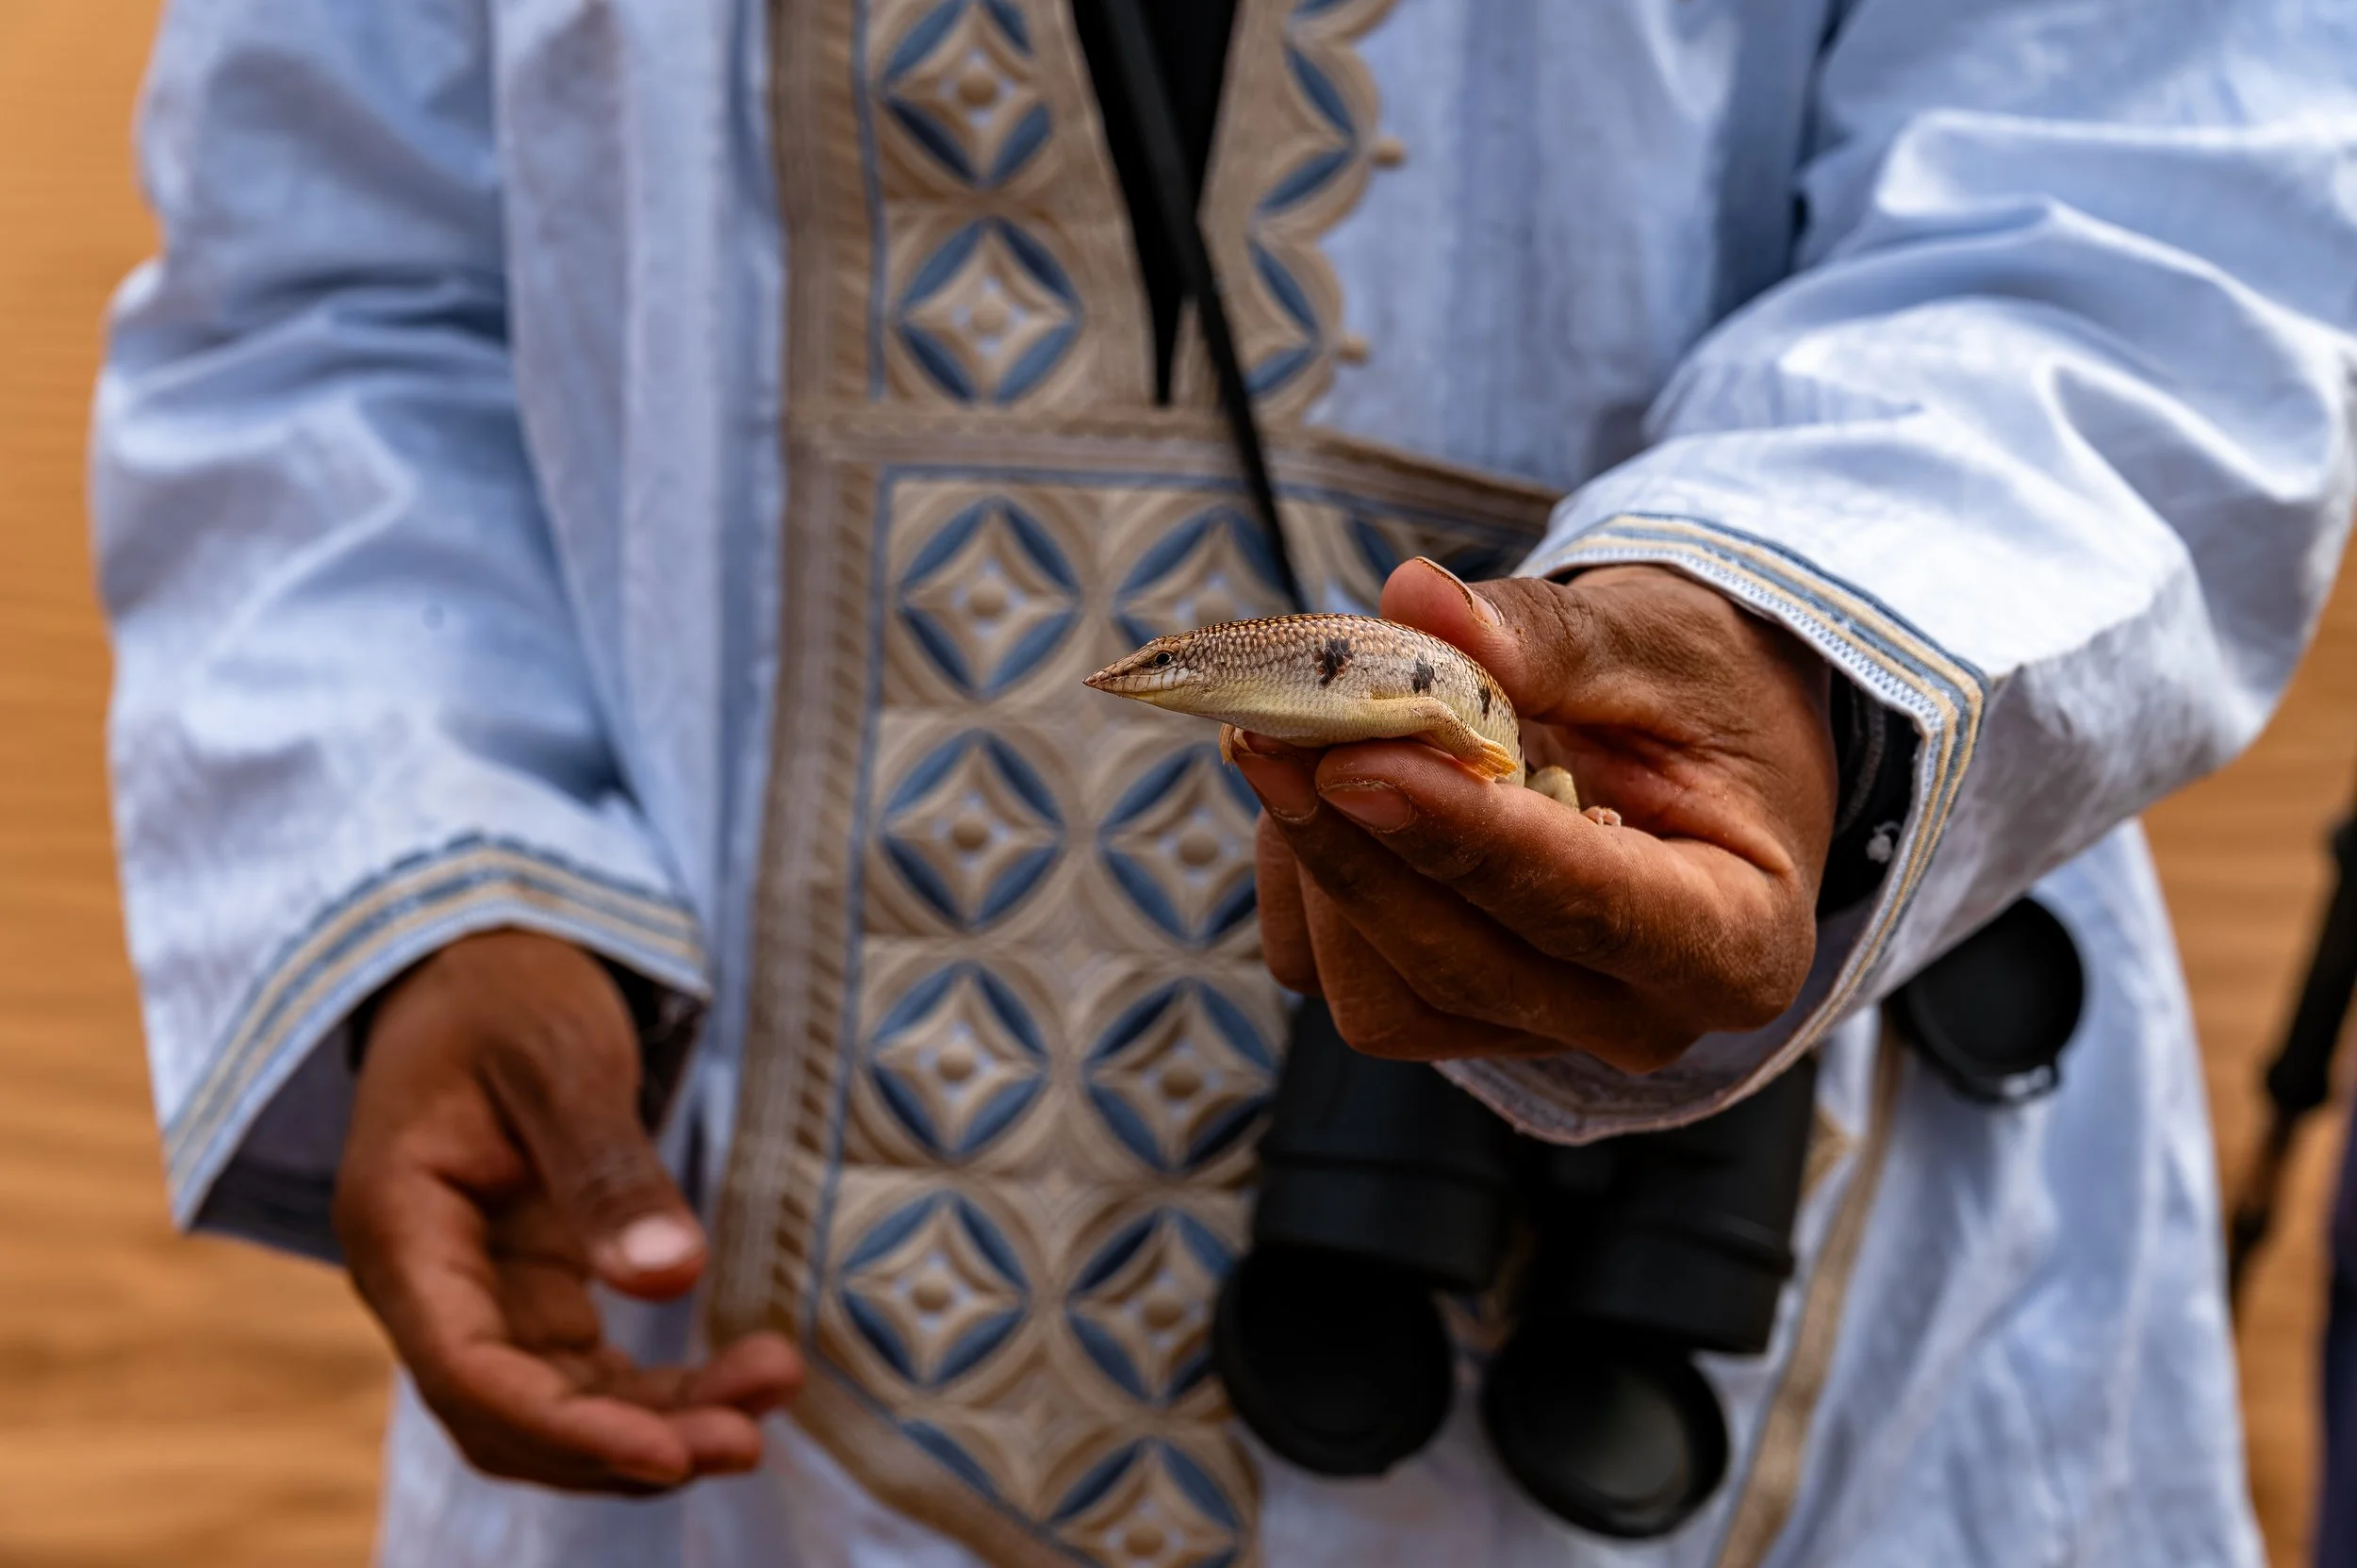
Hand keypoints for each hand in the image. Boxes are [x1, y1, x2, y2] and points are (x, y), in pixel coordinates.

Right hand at [334, 929, 800, 1491]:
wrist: (486, 965)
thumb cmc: (510, 995)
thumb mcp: (559, 1059)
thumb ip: (605, 1168)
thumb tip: (670, 1276)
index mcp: (400, 1227)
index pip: (466, 1368)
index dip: (564, 1425)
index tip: (667, 1450)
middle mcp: (424, 1284)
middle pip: (511, 1412)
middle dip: (625, 1443)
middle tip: (746, 1440)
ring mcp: (475, 1296)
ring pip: (555, 1407)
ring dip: (653, 1429)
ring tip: (761, 1417)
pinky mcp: (530, 1295)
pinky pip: (586, 1376)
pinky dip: (656, 1396)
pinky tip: (739, 1386)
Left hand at [1239, 560, 1837, 1072]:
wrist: (1695, 748)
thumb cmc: (1702, 697)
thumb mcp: (1653, 643)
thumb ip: (1542, 635)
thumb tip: (1415, 601)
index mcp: (1735, 946)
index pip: (1590, 909)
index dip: (1466, 840)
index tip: (1359, 765)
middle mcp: (1634, 1019)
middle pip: (1460, 966)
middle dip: (1357, 845)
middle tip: (1277, 726)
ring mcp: (1530, 1031)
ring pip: (1375, 992)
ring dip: (1317, 859)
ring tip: (1307, 734)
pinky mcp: (1439, 1018)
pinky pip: (1326, 974)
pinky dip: (1300, 877)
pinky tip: (1319, 782)